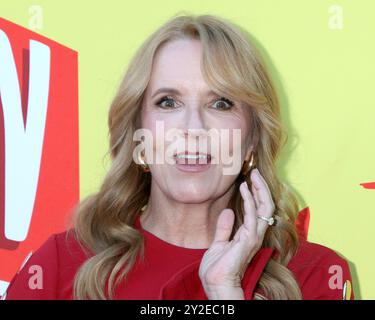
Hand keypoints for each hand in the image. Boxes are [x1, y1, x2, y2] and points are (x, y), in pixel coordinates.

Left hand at [199, 168, 274, 298]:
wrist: (215, 284)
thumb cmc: (217, 268)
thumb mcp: (219, 243)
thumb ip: (224, 228)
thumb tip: (228, 211)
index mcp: (248, 234)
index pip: (258, 210)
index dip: (256, 193)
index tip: (250, 179)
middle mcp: (255, 234)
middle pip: (265, 206)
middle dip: (262, 187)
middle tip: (255, 172)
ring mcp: (254, 237)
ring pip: (264, 208)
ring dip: (259, 189)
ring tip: (253, 175)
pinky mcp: (249, 240)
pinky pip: (252, 215)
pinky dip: (249, 200)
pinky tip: (244, 188)